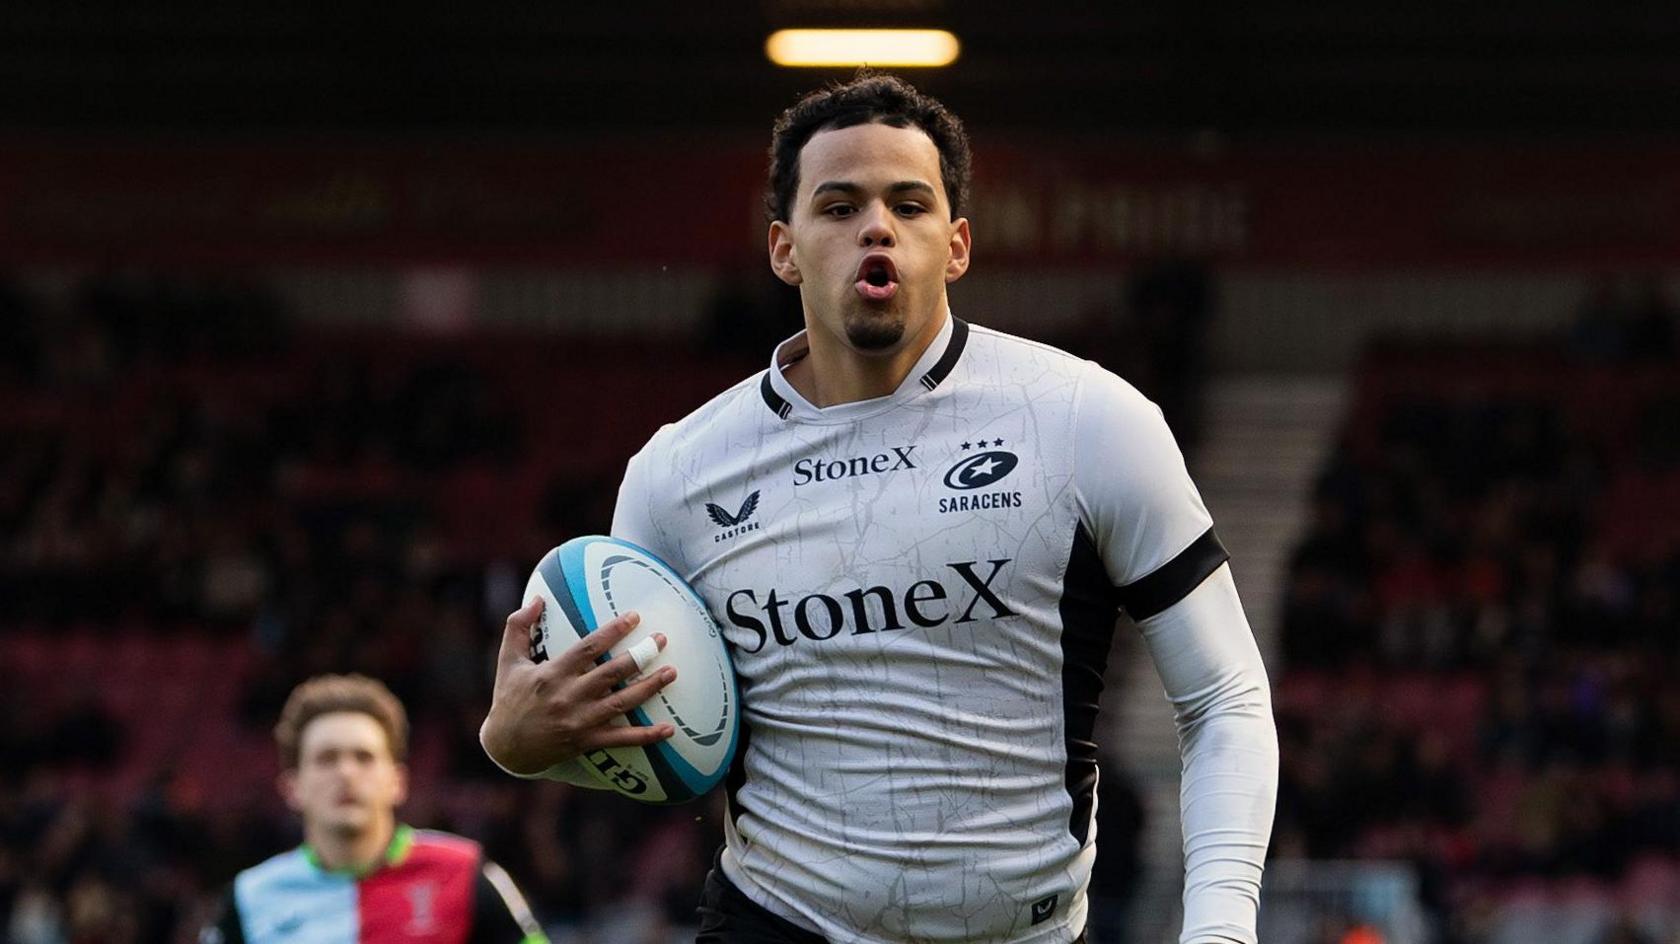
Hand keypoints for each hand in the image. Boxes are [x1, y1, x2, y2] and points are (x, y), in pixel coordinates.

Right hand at [480, 597, 676, 775]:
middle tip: (661, 639)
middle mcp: (568, 696)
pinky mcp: (586, 742)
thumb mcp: (508, 661)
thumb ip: (519, 627)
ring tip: (671, 672)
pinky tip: (668, 729)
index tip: (635, 616)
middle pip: (611, 673)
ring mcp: (579, 722)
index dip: (612, 631)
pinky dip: (645, 736)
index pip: (588, 648)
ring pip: (621, 703)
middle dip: (639, 655)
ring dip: (648, 688)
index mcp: (552, 674)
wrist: (506, 748)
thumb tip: (536, 598)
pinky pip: (620, 739)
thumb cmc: (509, 699)